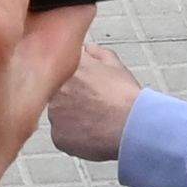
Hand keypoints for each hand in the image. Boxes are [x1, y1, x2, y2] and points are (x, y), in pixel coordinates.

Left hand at [44, 42, 142, 162]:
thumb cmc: (125, 96)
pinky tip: (91, 134)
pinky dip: (74, 137)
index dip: (76, 82)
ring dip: (71, 118)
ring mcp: (54, 113)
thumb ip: (95, 53)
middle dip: (72, 99)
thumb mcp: (114, 64)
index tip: (86, 88)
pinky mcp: (58, 136)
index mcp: (68, 68)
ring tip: (95, 122)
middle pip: (59, 94)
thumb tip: (86, 49)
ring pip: (60, 116)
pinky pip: (63, 136)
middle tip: (93, 106)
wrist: (131, 125)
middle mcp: (56, 88)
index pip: (62, 71)